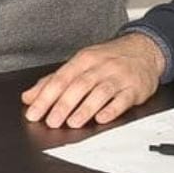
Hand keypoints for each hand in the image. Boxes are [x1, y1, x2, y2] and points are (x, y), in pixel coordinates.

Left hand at [20, 33, 165, 128]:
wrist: (144, 49)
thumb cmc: (108, 59)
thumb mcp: (80, 64)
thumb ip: (53, 80)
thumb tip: (29, 97)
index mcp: (83, 59)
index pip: (61, 78)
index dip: (46, 96)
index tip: (34, 112)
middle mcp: (100, 66)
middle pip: (79, 85)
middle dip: (63, 104)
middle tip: (51, 122)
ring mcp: (118, 77)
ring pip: (100, 92)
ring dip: (85, 108)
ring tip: (73, 123)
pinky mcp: (134, 88)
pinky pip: (122, 99)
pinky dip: (112, 109)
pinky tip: (102, 118)